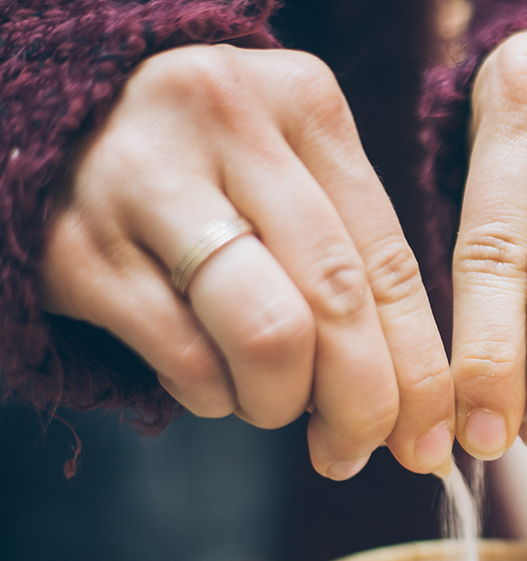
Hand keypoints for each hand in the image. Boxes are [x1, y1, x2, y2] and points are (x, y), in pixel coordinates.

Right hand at [40, 45, 454, 478]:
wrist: (56, 138)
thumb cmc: (209, 180)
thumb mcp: (292, 186)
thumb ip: (357, 269)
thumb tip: (420, 411)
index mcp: (304, 104)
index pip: (391, 262)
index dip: (423, 370)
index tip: (432, 440)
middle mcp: (226, 121)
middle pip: (339, 300)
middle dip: (363, 404)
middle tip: (354, 452)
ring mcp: (143, 178)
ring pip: (270, 334)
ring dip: (282, 402)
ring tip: (272, 405)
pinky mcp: (76, 246)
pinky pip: (186, 359)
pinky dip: (214, 396)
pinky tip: (210, 381)